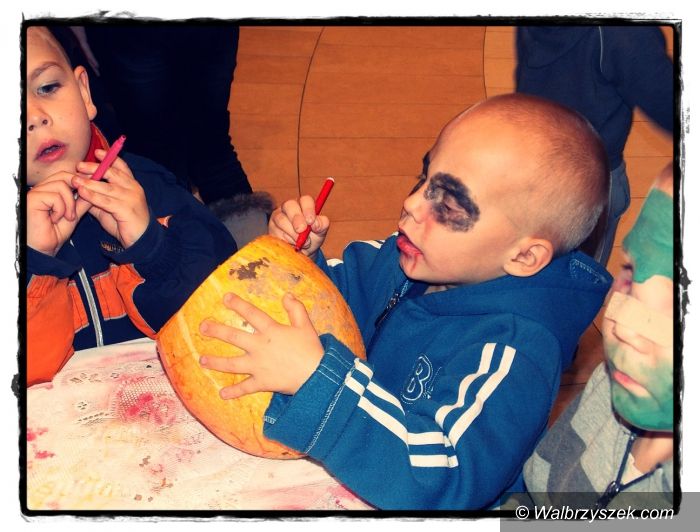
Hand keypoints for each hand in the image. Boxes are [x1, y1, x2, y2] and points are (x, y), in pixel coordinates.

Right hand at [27, 172, 91, 255]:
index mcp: (49, 190)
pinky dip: (60, 209)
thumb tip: (92, 190)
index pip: (66, 176)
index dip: (80, 181)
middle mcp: (41, 189)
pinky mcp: (32, 199)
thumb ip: (81, 203)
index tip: (91, 188)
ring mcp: (35, 192)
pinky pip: (55, 196)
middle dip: (77, 190)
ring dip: (69, 203)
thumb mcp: (73, 215)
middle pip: (64, 175)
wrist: (43, 249)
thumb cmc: (53, 234)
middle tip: (78, 206)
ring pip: (61, 185)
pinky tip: (55, 219)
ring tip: (67, 217)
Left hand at [73, 152, 149, 247]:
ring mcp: (131, 198)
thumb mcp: (109, 208)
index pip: (122, 167)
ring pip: (108, 186)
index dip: (110, 159)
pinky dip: (93, 196)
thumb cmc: (125, 223)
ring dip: (90, 182)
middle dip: (95, 168)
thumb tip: (80, 191)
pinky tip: (82, 193)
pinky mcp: (127, 209)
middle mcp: (133, 189)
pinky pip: (106, 200)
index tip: (97, 153)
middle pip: (113, 173)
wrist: (141, 241)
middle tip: (79, 166)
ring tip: (75, 180)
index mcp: (132, 185)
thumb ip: (97, 198)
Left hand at [199, 293, 323, 398]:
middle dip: (216, 331)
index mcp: (271, 331)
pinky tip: (222, 394)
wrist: (317, 375)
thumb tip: (287, 294)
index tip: (225, 298)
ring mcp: (258, 366)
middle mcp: (260, 347)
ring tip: (202, 360)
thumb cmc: (312, 349)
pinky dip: (234, 392)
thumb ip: (296, 309)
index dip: (238, 304)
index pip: (251, 314)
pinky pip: (245, 388)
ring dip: (216, 362)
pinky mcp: (261, 382)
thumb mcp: (306, 325)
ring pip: (232, 364)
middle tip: (202, 327)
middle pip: (234, 337)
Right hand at [268, 196, 329, 258]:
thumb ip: (322, 224)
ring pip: (281, 219)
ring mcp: (278, 216)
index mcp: (304, 205)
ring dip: (292, 233)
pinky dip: (285, 239)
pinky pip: (275, 231)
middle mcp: (290, 207)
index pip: (305, 200)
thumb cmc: (312, 238)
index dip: (308, 209)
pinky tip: (291, 244)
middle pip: (289, 205)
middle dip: (296, 218)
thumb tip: (316, 223)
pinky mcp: (271, 227)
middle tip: (302, 230)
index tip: (311, 221)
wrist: (302, 252)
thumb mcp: (321, 232)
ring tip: (300, 242)